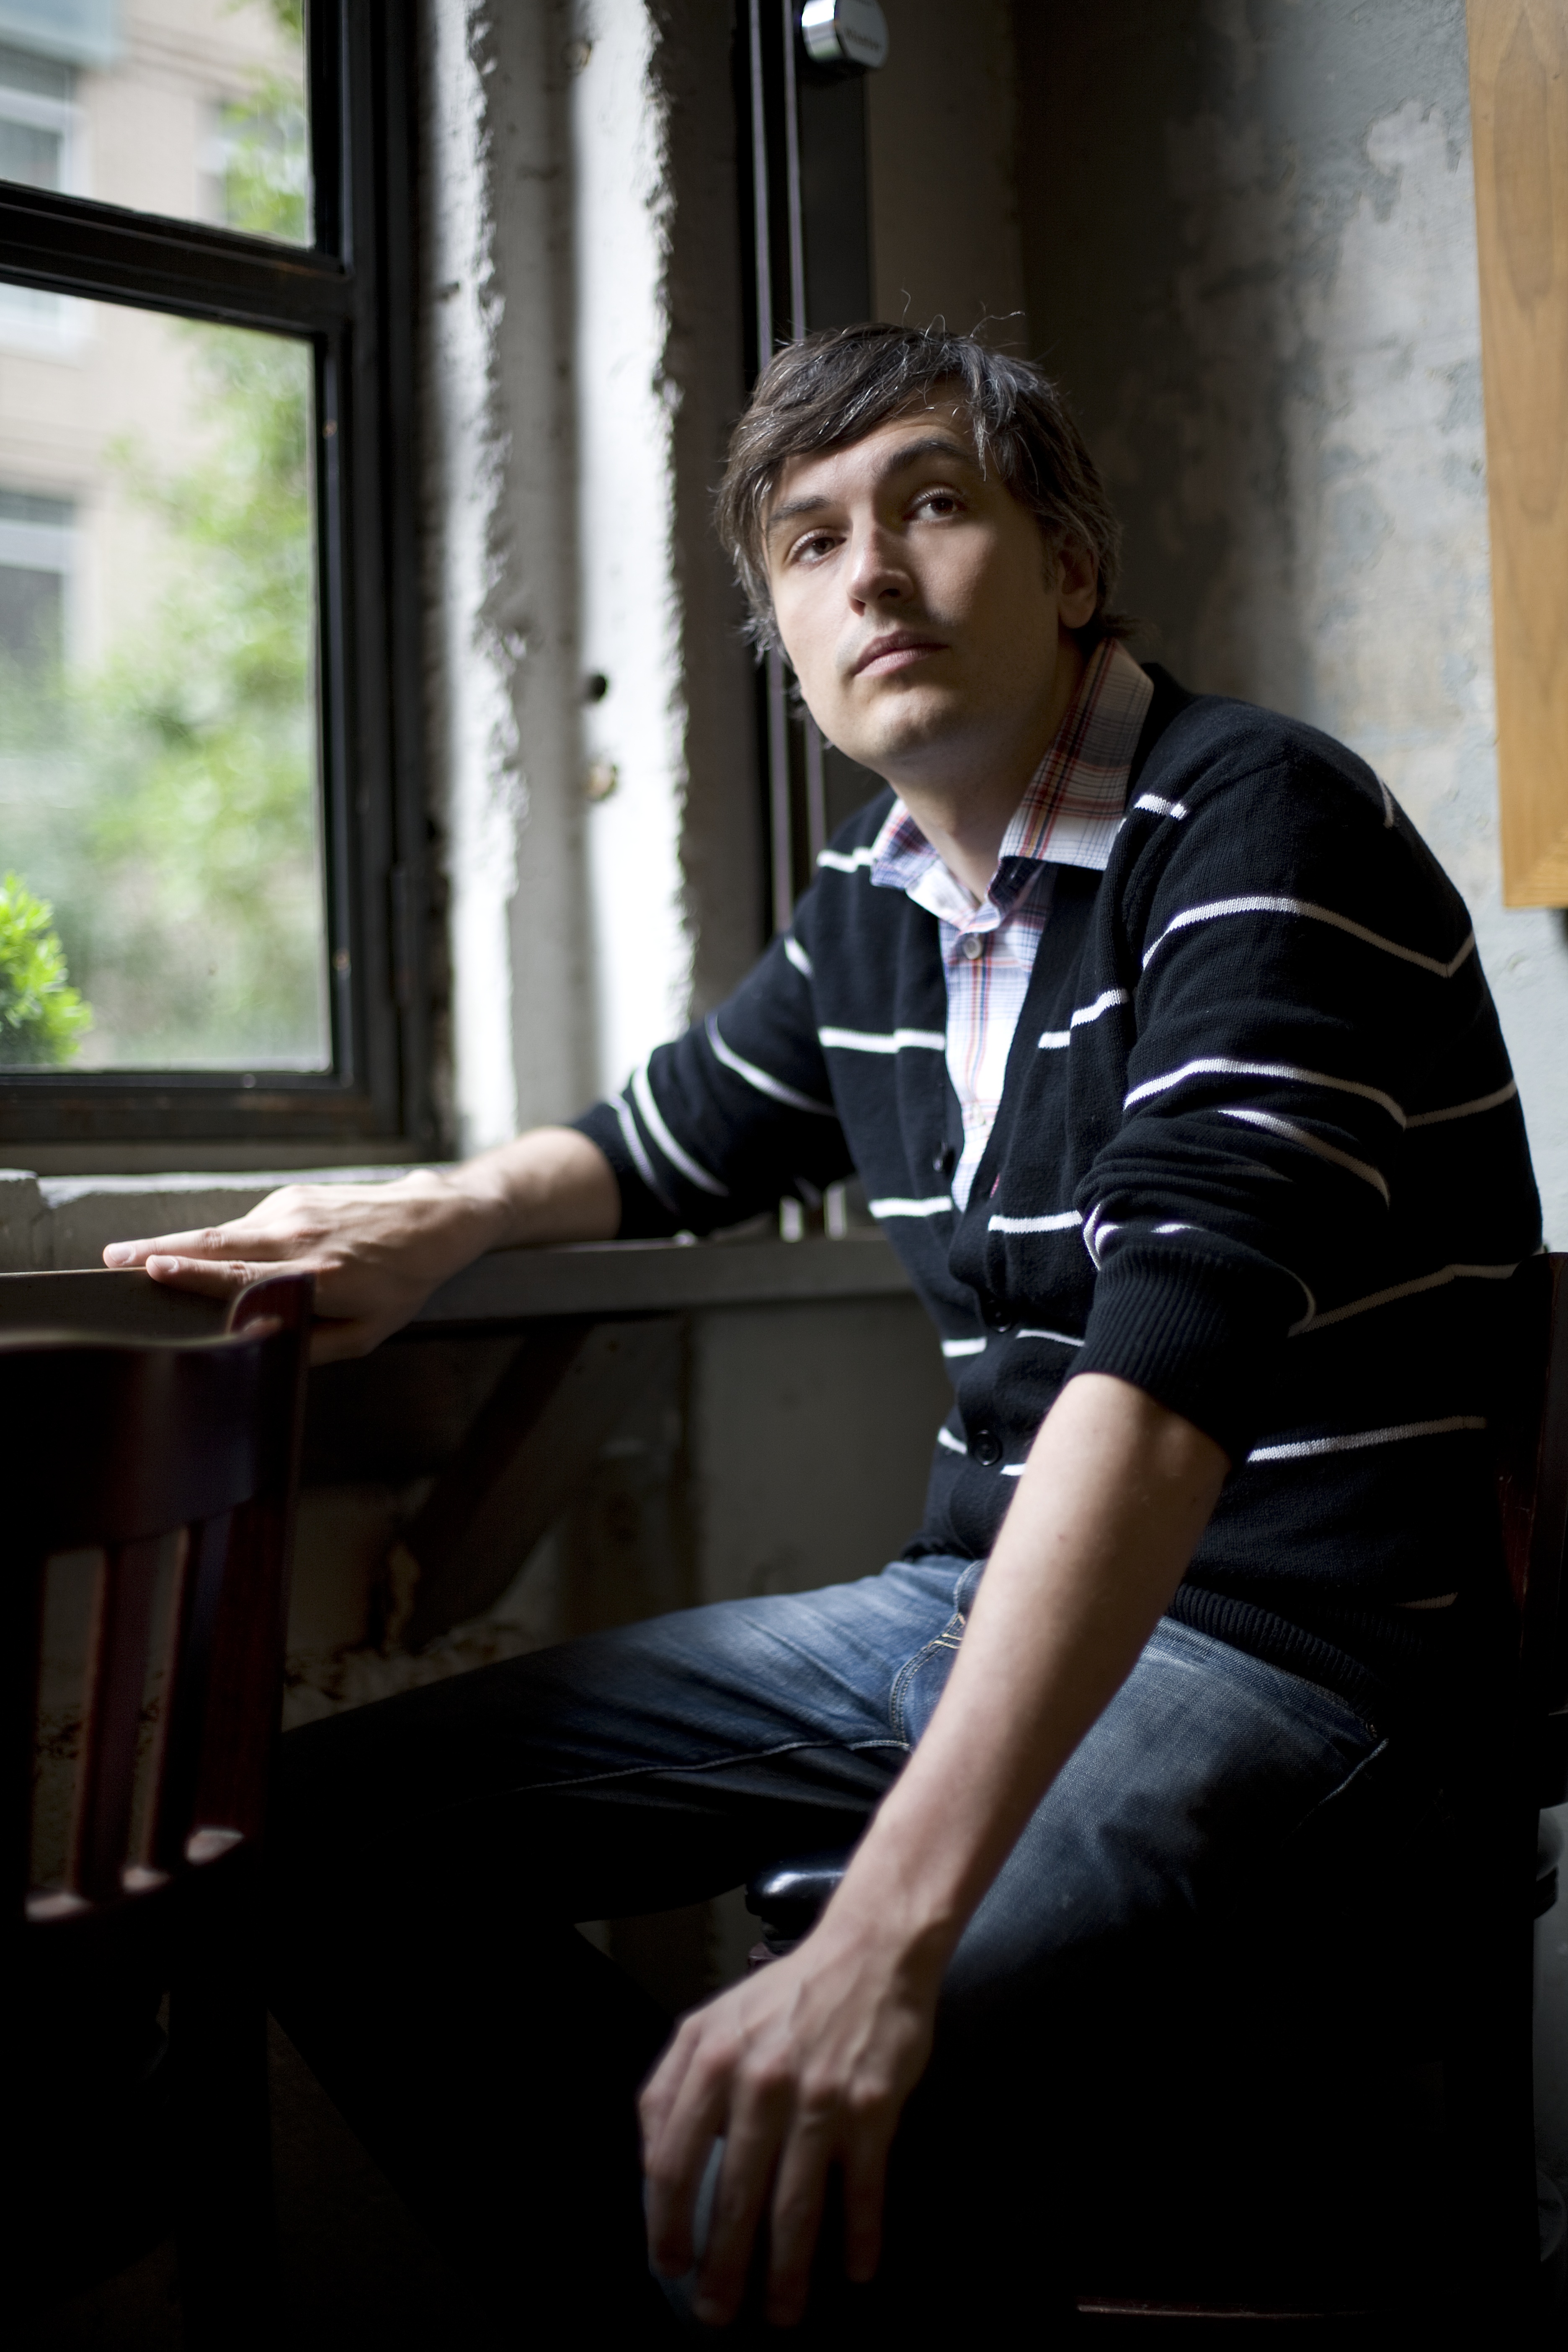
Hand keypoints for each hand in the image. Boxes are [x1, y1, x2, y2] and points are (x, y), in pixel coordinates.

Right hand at [102, 1171, 507, 1361]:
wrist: (437, 1219)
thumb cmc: (402, 1283)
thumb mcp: (367, 1331)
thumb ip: (311, 1342)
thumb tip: (259, 1345)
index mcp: (317, 1275)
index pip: (242, 1273)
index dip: (194, 1273)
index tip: (151, 1267)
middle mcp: (301, 1236)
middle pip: (216, 1243)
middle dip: (159, 1249)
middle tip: (112, 1257)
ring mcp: (295, 1209)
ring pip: (227, 1232)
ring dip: (189, 1247)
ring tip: (150, 1260)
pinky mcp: (294, 1195)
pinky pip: (252, 1224)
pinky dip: (236, 1242)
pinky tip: (244, 1257)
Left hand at [640, 1911, 939, 2328]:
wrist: (870, 1954)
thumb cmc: (784, 1998)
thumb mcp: (709, 2024)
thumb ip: (670, 2086)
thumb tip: (653, 2164)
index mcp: (710, 2059)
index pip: (672, 2162)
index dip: (667, 2224)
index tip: (670, 2265)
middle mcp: (760, 2081)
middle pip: (733, 2198)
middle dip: (723, 2269)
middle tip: (717, 2313)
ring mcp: (819, 2097)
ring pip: (795, 2207)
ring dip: (789, 2273)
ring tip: (782, 2314)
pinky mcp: (871, 2108)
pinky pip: (862, 2189)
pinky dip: (860, 2236)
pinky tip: (857, 2270)